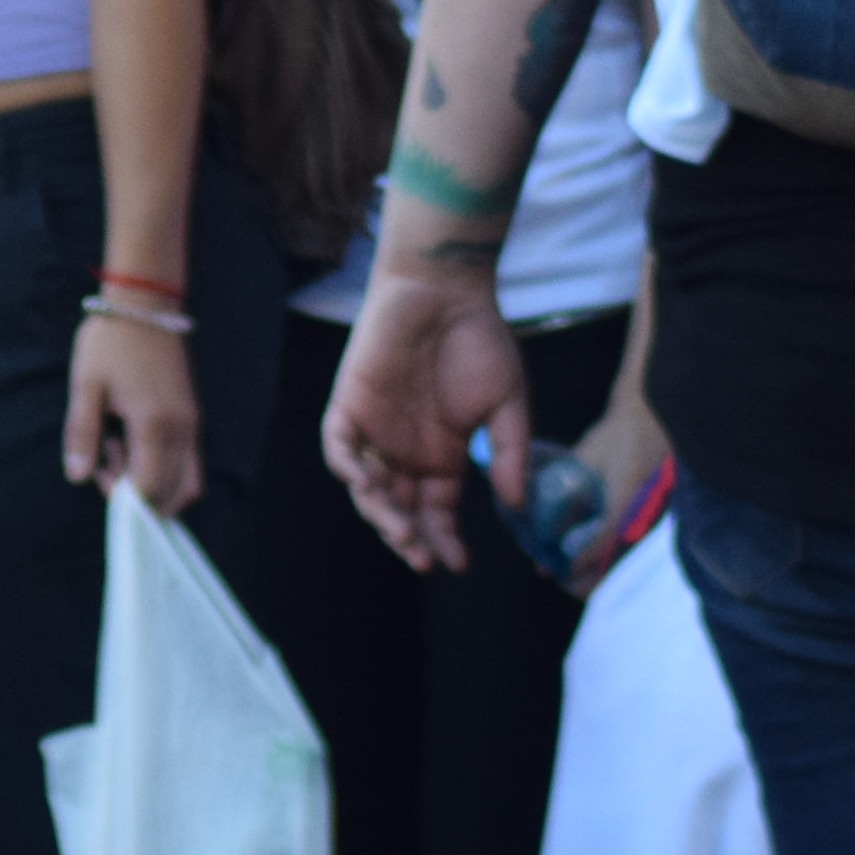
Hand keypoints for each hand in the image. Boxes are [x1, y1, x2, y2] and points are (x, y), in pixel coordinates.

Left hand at [66, 306, 202, 509]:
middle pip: (174, 495)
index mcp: (155, 424)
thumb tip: (76, 477)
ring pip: (188, 483)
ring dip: (156, 485)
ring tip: (120, 452)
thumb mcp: (86, 384)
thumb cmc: (110, 342)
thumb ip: (81, 433)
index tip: (97, 470)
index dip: (121, 495)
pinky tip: (134, 442)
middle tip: (107, 462)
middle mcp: (182, 430)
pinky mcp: (192, 417)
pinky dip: (166, 470)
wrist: (144, 305)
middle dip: (138, 495)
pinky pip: (190, 463)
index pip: (149, 490)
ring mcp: (192, 424)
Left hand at [321, 275, 531, 576]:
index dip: (444, 540)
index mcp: (442, 457)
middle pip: (400, 509)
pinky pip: (338, 446)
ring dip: (381, 514)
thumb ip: (510, 452)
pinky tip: (366, 485)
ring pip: (368, 489)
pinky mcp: (349, 404)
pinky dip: (347, 468)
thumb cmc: (480, 343)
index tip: (458, 563)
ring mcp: (375, 430)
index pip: (436, 513)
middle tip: (422, 558)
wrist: (445, 291)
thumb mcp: (508, 404)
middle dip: (409, 538)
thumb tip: (516, 504)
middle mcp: (405, 451)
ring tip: (401, 533)